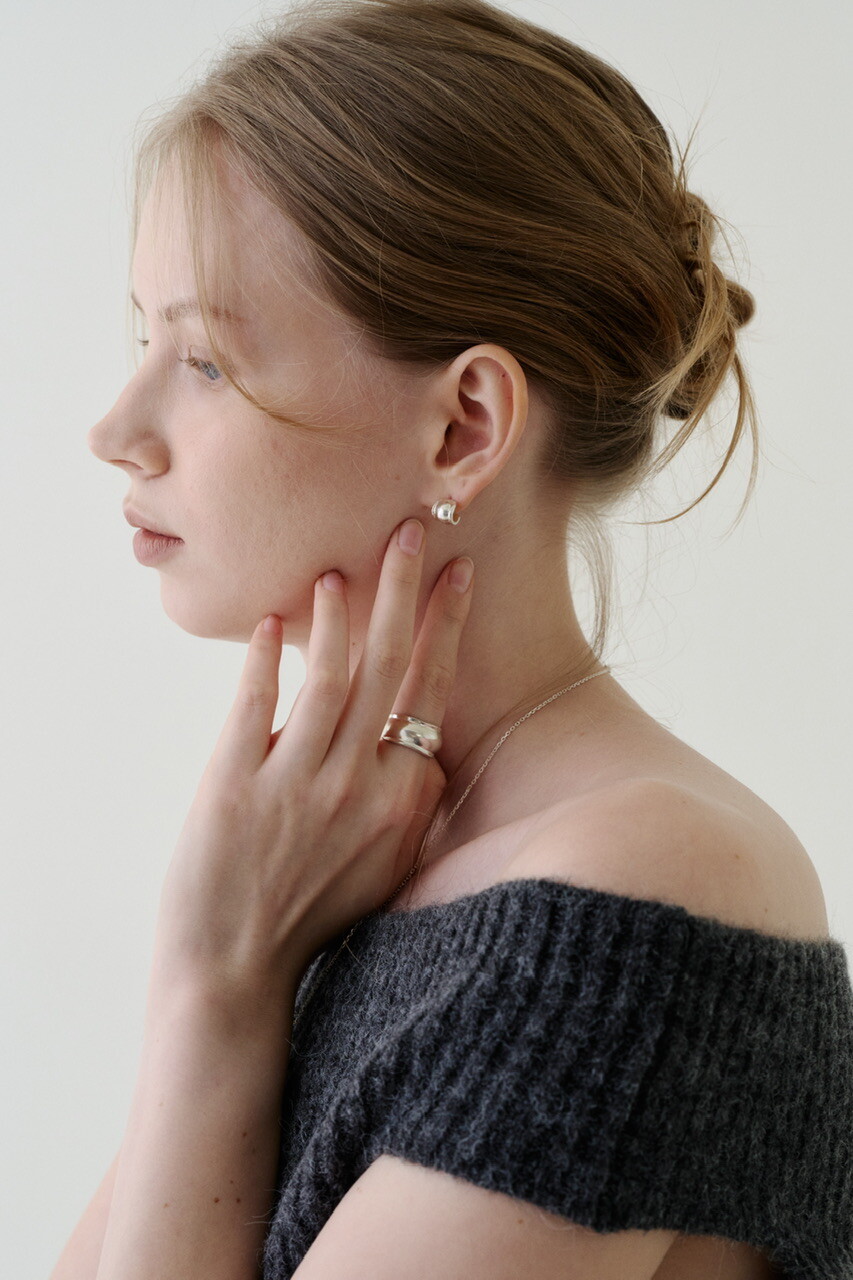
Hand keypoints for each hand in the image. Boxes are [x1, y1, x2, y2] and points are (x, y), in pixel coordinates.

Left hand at [151, 518, 473, 1001]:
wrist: (237, 975)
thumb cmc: (315, 923)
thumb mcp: (387, 867)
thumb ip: (408, 807)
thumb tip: (422, 757)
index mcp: (403, 802)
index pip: (430, 697)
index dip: (444, 630)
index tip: (455, 579)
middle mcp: (360, 786)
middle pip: (390, 669)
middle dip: (404, 592)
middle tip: (413, 530)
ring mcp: (298, 784)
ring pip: (330, 678)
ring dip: (338, 616)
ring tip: (340, 567)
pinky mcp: (236, 786)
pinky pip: (256, 706)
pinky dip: (266, 659)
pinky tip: (273, 621)